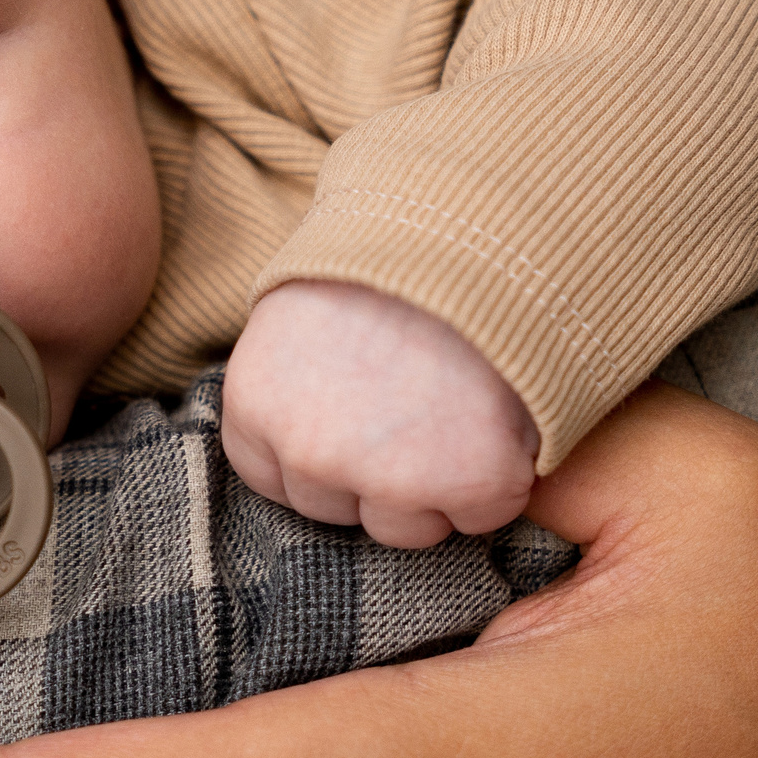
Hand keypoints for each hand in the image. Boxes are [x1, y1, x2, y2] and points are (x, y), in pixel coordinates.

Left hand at [221, 280, 537, 547]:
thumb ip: (289, 380)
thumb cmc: (389, 262)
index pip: (273, 479)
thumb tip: (297, 426)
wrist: (474, 228)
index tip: (356, 423)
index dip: (322, 457)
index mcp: (256, 405)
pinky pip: (485, 515)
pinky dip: (501, 481)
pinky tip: (500, 419)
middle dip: (374, 475)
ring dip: (436, 488)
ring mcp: (388, 478)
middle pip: (334, 510)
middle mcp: (309, 453)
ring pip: (406, 528)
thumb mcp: (301, 308)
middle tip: (414, 405)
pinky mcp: (469, 484)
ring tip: (457, 407)